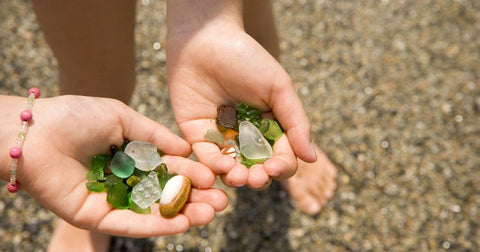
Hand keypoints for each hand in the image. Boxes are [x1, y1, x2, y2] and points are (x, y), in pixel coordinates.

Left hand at [0, 95, 226, 237]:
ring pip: (153, 212)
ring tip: (210, 215)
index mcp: (132, 156)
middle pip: (167, 194)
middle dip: (196, 199)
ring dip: (183, 216)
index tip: (217, 177)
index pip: (170, 168)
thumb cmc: (76, 116)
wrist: (35, 130)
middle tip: (222, 203)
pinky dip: (156, 226)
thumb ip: (156, 135)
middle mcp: (126, 180)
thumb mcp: (123, 117)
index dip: (194, 173)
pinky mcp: (97, 216)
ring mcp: (112, 200)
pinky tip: (182, 225)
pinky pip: (130, 224)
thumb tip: (188, 148)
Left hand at [166, 0, 315, 189]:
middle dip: (258, 177)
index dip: (281, 166)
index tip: (276, 167)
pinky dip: (213, 166)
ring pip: (231, 168)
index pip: (281, 156)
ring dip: (236, 177)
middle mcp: (247, 136)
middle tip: (256, 178)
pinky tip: (221, 167)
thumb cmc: (247, 58)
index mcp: (270, 126)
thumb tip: (312, 158)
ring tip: (239, 177)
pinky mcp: (196, 134)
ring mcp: (221, 136)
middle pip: (256, 167)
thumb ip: (296, 122)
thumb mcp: (278, 88)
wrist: (204, 38)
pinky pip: (205, 157)